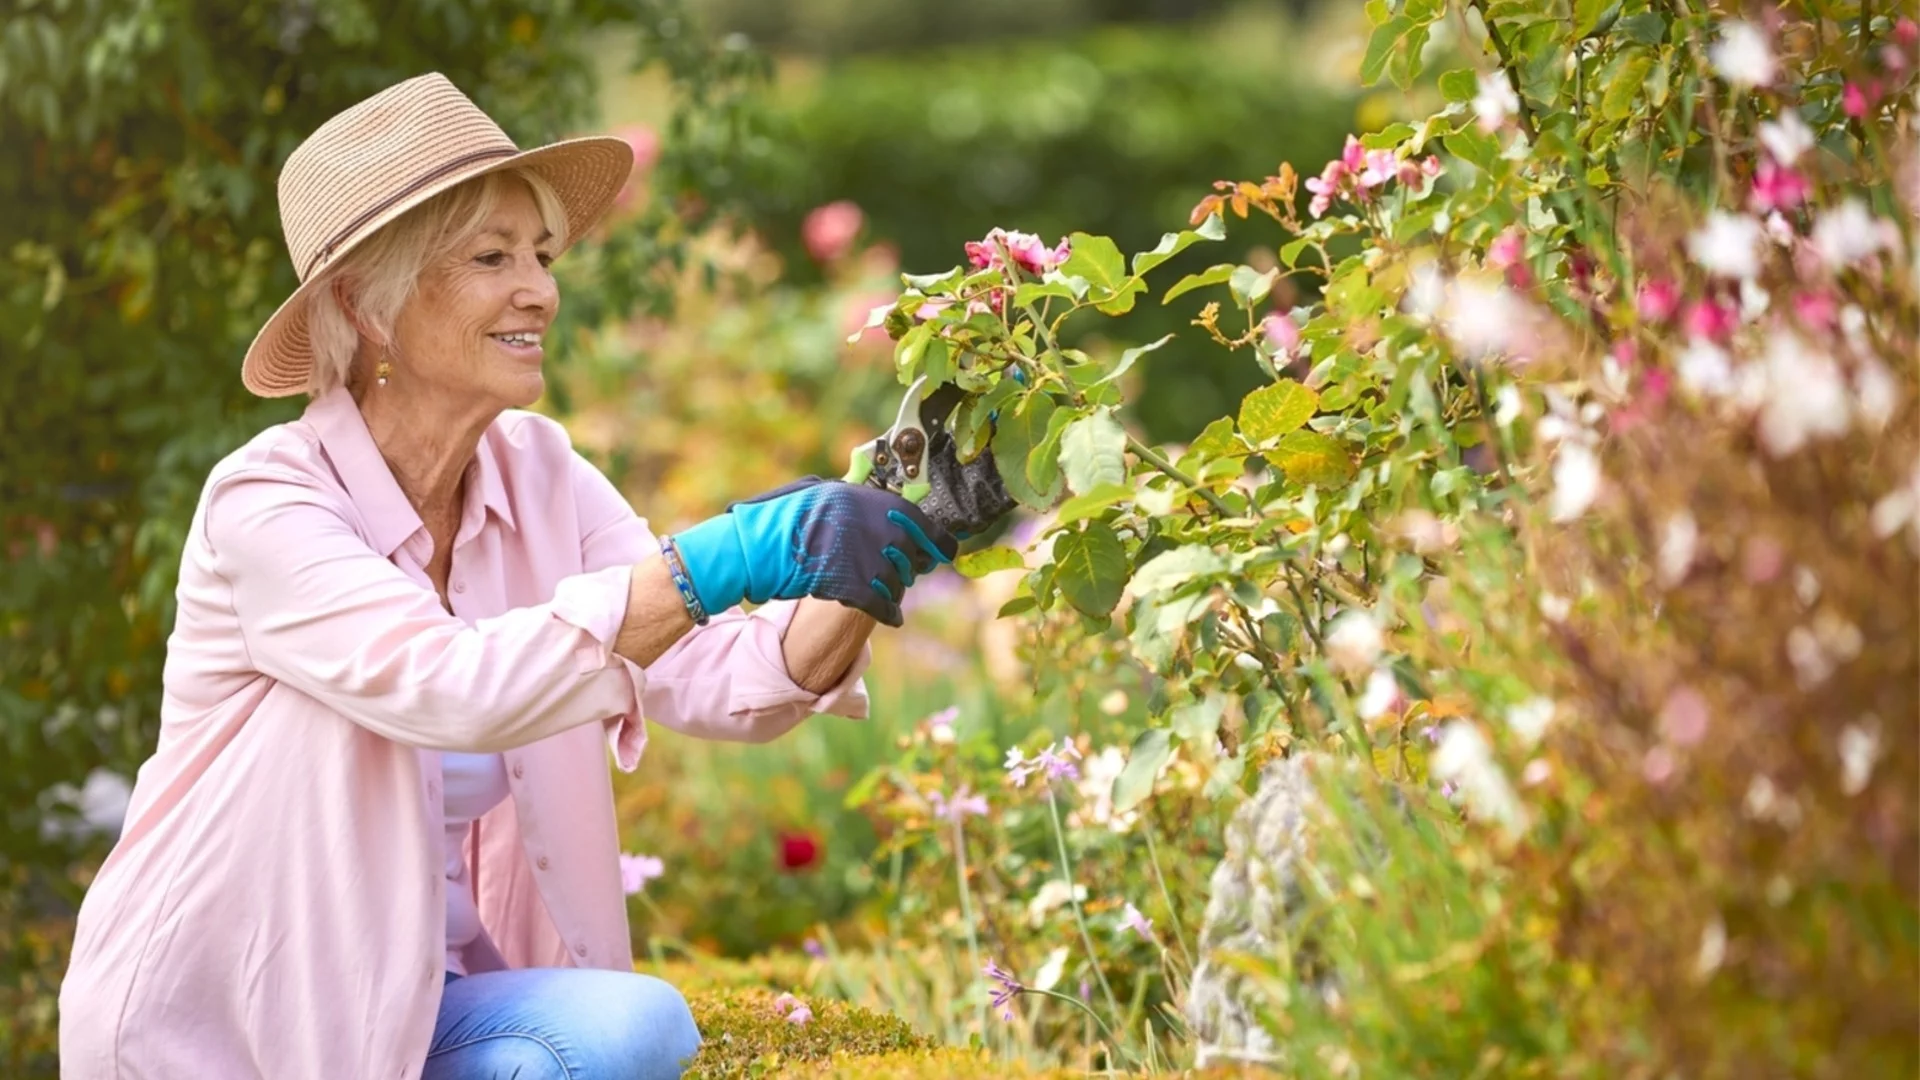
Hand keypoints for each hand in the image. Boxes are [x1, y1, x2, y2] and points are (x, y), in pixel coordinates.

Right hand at [670, 477, 958, 626]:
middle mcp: (869, 525)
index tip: (945, 549)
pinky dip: (890, 612)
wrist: (750, 550)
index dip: (937, 538)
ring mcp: (862, 557)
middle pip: (912, 551)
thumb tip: (886, 505)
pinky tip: (891, 616)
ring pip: (899, 579)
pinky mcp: (852, 588)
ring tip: (886, 588)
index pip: (917, 519)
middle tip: (910, 568)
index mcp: (863, 498)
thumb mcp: (817, 493)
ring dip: (897, 587)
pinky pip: (885, 604)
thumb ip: (852, 497)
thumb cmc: (778, 518)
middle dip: (914, 563)